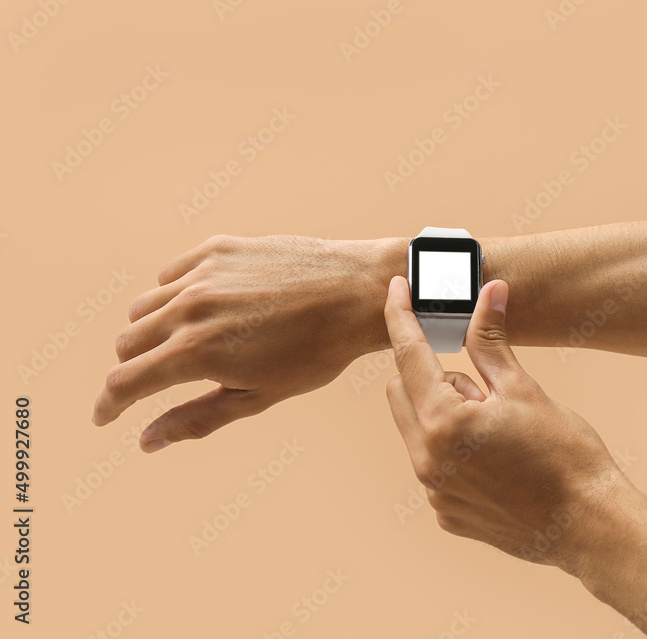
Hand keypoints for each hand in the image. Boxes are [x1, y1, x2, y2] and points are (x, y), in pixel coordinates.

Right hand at [92, 234, 393, 451]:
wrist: (357, 293)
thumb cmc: (316, 353)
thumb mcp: (258, 396)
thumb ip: (196, 418)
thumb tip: (146, 441)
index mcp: (196, 352)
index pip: (125, 382)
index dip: (108, 406)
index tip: (104, 417)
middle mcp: (189, 308)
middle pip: (127, 343)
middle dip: (134, 369)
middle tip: (156, 381)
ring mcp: (202, 273)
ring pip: (144, 307)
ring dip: (151, 332)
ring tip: (185, 345)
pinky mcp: (217, 248)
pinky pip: (171, 274)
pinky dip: (174, 295)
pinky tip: (202, 308)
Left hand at [383, 275, 626, 568]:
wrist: (589, 524)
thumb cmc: (565, 455)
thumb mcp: (524, 388)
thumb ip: (491, 340)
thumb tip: (489, 293)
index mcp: (444, 422)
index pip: (408, 354)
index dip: (401, 315)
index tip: (396, 289)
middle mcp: (427, 461)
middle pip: (400, 392)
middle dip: (428, 373)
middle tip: (481, 384)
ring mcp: (435, 492)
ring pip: (416, 430)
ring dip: (443, 413)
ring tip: (496, 427)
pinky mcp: (445, 512)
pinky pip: (433, 465)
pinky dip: (452, 450)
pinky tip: (495, 459)